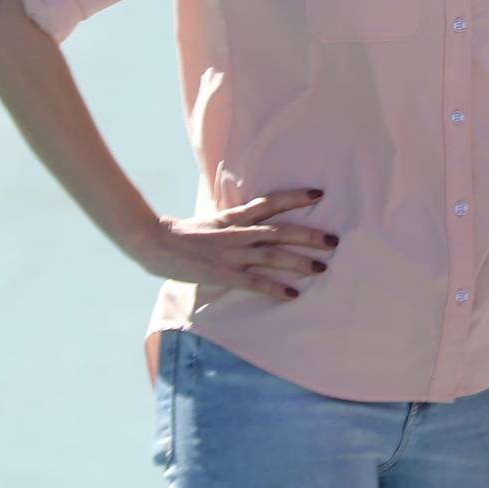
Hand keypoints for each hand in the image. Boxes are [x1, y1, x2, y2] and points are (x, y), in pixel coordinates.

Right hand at [130, 188, 335, 300]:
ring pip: (272, 255)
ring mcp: (231, 253)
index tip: (319, 193)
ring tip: (321, 268)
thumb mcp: (214, 221)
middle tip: (333, 241)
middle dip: (309, 235)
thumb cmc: (185, 234)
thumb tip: (256, 220)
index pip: (270, 202)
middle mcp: (238, 232)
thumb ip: (235, 222)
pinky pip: (254, 282)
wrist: (155, 243)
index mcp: (235, 217)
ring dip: (299, 262)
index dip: (295, 197)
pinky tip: (292, 294)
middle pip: (280, 230)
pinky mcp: (222, 273)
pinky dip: (274, 287)